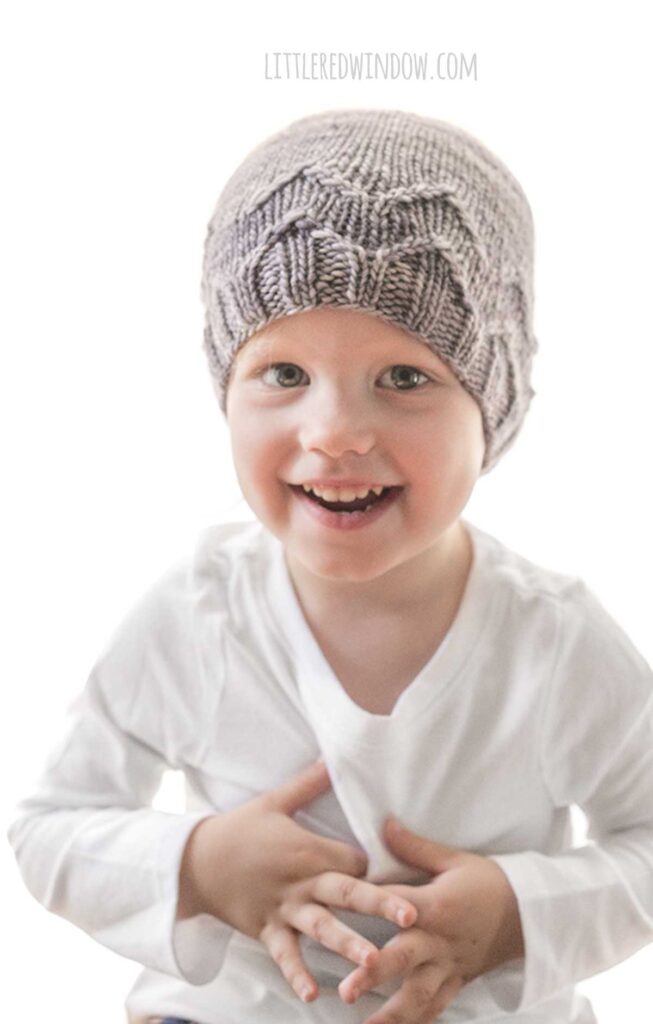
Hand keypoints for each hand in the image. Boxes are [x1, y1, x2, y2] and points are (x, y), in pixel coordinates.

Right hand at [177, 760, 417, 1003]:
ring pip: (321, 928)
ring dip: (347, 944)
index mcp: (307, 849)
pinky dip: (297, 974)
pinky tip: (314, 994)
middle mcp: (300, 881)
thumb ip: (310, 782)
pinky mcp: (266, 930)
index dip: (375, 868)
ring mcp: (283, 909)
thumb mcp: (275, 800)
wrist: (195, 860)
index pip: (354, 861)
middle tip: (412, 918)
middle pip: (346, 892)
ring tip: (372, 962)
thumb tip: (335, 754)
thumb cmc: (240, 828)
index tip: (397, 876)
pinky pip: (284, 955)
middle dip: (380, 904)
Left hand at [338, 817, 524, 1022]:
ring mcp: (449, 966)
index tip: (344, 916)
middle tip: (346, 992)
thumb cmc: (489, 881)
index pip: (397, 907)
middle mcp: (440, 941)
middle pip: (404, 960)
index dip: (371, 910)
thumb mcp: (454, 859)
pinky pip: (436, 1007)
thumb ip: (415, 847)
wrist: (529, 912)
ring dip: (392, 1015)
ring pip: (419, 996)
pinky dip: (417, 1021)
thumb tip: (385, 824)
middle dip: (374, 975)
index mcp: (437, 906)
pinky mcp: (458, 981)